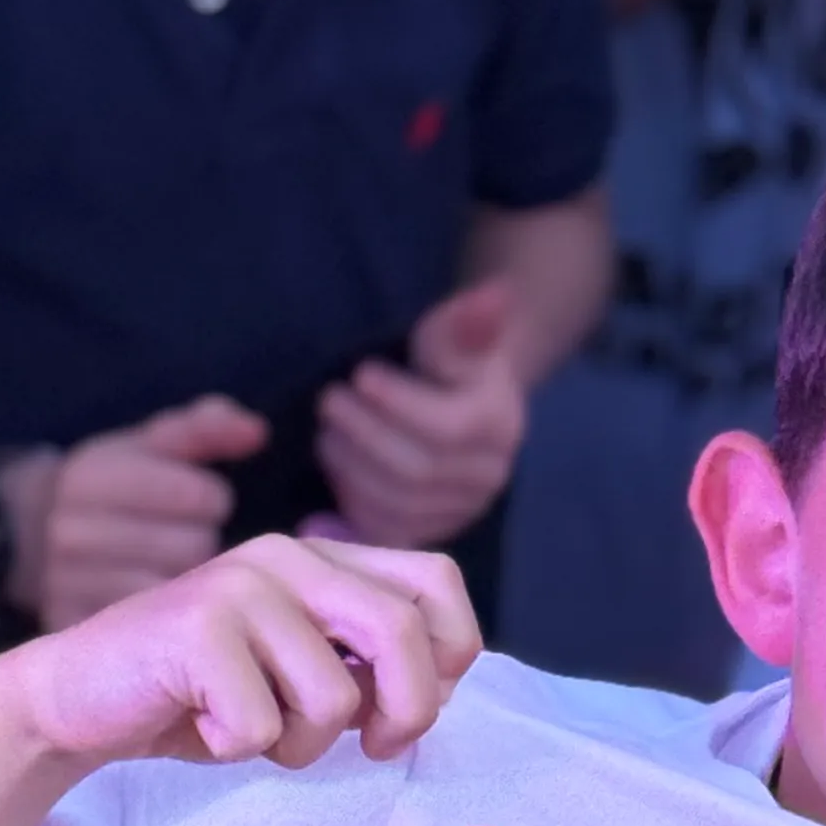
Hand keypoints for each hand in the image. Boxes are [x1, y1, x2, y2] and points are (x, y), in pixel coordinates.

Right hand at [0, 534, 481, 777]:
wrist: (77, 699)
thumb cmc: (201, 696)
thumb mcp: (300, 674)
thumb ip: (364, 663)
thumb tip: (440, 683)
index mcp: (323, 559)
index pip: (438, 583)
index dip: (450, 655)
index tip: (413, 707)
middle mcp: (287, 556)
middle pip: (402, 635)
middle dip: (405, 712)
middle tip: (373, 747)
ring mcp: (239, 585)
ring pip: (333, 697)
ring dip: (301, 745)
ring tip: (249, 728)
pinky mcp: (194, 628)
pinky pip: (261, 725)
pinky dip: (237, 748)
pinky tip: (200, 725)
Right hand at [9, 396, 268, 630]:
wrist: (26, 539)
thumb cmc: (112, 488)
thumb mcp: (147, 445)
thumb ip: (204, 429)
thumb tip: (257, 431)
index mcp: (92, 477)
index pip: (200, 497)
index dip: (211, 498)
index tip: (197, 501)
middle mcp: (73, 533)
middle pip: (194, 548)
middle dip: (200, 541)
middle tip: (181, 539)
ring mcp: (68, 587)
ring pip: (178, 596)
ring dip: (190, 586)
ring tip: (169, 571)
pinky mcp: (74, 631)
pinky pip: (153, 637)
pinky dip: (168, 624)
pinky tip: (160, 610)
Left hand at [314, 280, 527, 546]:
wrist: (463, 405)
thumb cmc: (449, 364)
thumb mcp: (454, 337)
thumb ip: (466, 323)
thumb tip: (496, 293)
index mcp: (498, 426)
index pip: (446, 430)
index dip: (397, 404)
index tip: (360, 374)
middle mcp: (488, 477)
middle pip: (417, 472)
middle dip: (364, 436)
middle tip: (329, 401)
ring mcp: (460, 511)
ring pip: (397, 505)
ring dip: (350, 467)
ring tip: (327, 433)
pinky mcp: (431, 533)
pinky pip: (385, 532)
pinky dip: (352, 502)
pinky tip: (337, 468)